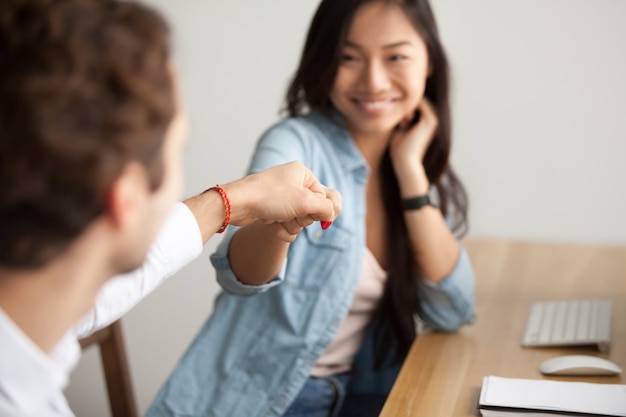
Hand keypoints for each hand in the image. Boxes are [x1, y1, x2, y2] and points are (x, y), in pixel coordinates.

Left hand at [226, 161, 340, 238]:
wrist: (238, 204)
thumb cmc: (270, 196)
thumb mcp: (305, 201)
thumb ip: (326, 208)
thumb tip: (331, 216)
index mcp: (303, 174)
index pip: (326, 196)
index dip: (321, 209)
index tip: (317, 215)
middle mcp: (293, 183)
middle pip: (314, 210)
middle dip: (303, 217)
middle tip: (291, 212)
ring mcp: (283, 198)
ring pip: (300, 220)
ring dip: (292, 224)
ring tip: (278, 217)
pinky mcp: (273, 210)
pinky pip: (288, 225)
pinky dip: (282, 229)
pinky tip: (272, 223)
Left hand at [389, 97, 437, 177]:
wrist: (405, 163)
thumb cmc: (399, 149)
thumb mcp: (399, 129)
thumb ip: (400, 117)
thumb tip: (393, 105)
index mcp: (427, 122)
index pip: (415, 103)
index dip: (403, 104)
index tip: (392, 113)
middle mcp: (433, 119)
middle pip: (417, 100)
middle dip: (404, 103)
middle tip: (395, 114)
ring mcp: (434, 119)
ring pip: (418, 100)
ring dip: (406, 104)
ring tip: (399, 118)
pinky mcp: (430, 120)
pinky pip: (420, 102)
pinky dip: (408, 106)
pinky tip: (401, 118)